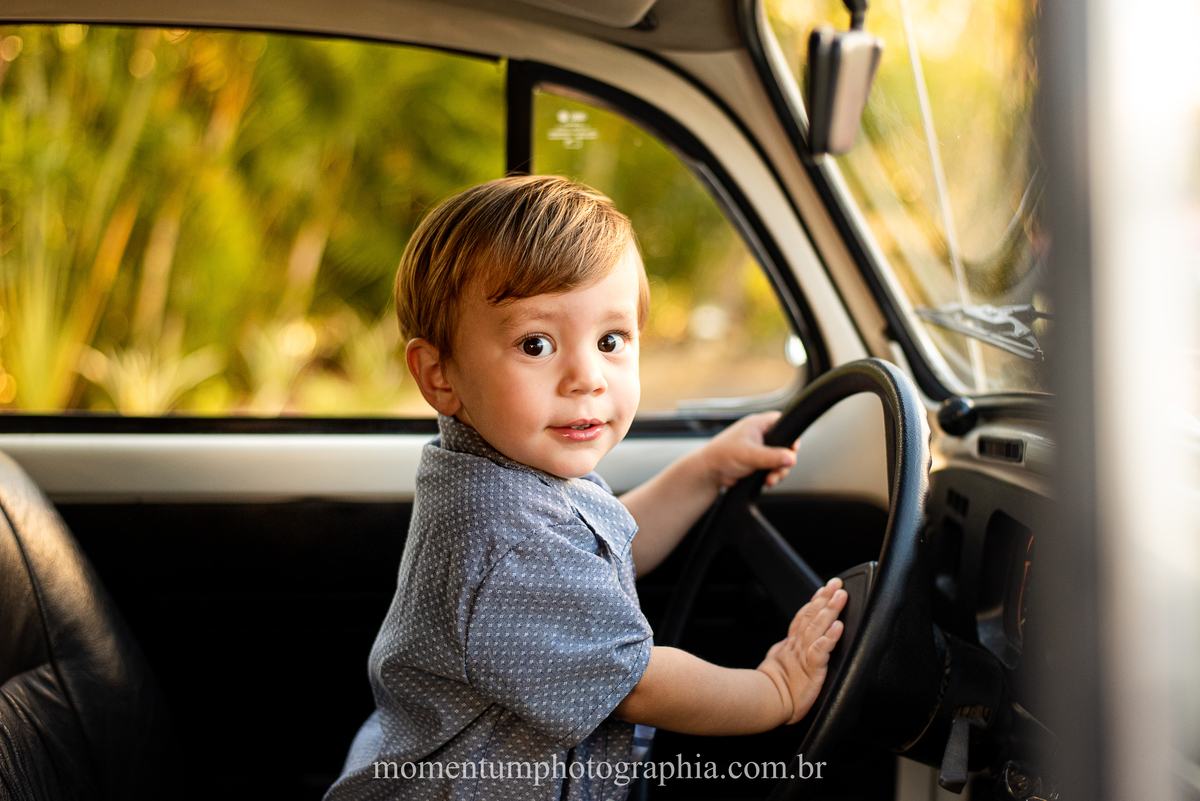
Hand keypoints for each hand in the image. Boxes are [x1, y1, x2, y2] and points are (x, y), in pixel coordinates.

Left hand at [699, 411, 798, 488]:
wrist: (710, 473)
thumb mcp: (749, 454)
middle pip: (785, 445)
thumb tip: (791, 458)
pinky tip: (768, 482)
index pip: (783, 422)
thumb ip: (771, 456)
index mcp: (758, 425)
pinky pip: (773, 468)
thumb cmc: (722, 455)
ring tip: (771, 480)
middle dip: (784, 461)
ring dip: (779, 471)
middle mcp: (761, 435)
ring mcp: (761, 450)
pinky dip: (773, 476)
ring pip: (781, 460)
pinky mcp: (759, 463)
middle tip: (779, 470)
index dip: (790, 436)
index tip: (792, 449)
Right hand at [757, 577, 846, 724]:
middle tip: (837, 584)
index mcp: (792, 644)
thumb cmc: (771, 688)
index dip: (815, 601)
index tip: (825, 588)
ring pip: (818, 627)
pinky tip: (837, 628)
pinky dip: (829, 638)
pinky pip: (821, 650)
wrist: (765, 702)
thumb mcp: (775, 660)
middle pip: (812, 616)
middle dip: (825, 598)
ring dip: (830, 610)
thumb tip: (786, 643)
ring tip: (840, 597)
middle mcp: (798, 645)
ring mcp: (804, 655)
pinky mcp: (812, 668)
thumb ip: (784, 649)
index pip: (804, 617)